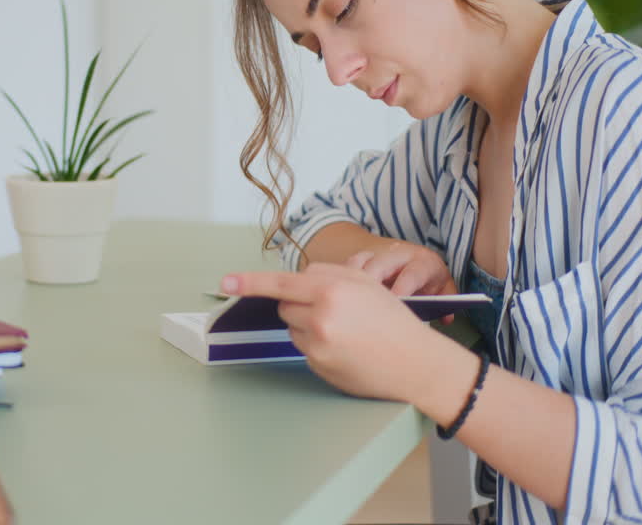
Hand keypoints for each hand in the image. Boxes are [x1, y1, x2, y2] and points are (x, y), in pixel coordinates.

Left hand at [220, 263, 444, 402]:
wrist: (416, 364)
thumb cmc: (393, 321)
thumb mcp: (367, 284)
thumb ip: (329, 274)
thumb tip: (296, 280)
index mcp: (331, 290)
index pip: (280, 283)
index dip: (250, 282)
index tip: (225, 283)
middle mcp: (320, 317)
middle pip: (284, 305)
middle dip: (300, 305)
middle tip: (334, 311)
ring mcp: (317, 344)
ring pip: (292, 327)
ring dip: (308, 326)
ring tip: (344, 332)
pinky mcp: (318, 366)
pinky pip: (303, 348)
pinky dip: (317, 346)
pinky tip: (344, 349)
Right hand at [344, 240, 456, 322]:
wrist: (412, 259)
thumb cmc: (428, 279)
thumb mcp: (442, 288)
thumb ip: (446, 304)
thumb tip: (446, 319)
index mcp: (423, 261)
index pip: (412, 273)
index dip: (403, 288)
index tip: (396, 302)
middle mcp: (399, 254)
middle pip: (380, 264)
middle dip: (371, 283)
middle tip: (365, 305)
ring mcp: (377, 254)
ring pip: (359, 263)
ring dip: (351, 282)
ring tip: (347, 303)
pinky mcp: (360, 259)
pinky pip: (346, 266)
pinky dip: (340, 280)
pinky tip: (339, 297)